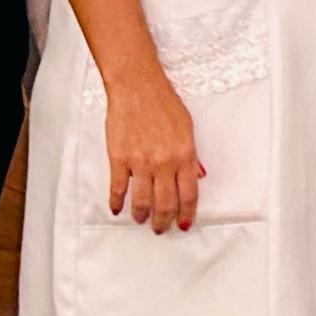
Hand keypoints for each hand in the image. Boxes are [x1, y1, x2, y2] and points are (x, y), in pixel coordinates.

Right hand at [105, 74, 203, 229]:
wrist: (137, 86)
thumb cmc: (163, 103)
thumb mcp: (187, 128)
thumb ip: (192, 156)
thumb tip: (198, 176)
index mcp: (184, 155)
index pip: (189, 194)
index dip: (186, 214)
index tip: (183, 224)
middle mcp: (163, 163)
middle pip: (165, 203)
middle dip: (163, 221)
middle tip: (160, 228)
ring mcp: (140, 162)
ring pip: (141, 201)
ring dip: (141, 216)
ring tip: (141, 220)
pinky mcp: (119, 158)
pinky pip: (118, 188)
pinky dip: (117, 202)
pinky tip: (117, 209)